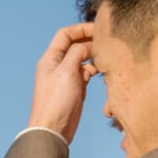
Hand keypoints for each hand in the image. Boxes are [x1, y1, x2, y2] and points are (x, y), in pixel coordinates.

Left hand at [27, 22, 96, 142]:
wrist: (53, 129)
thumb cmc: (56, 101)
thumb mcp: (66, 71)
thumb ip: (77, 52)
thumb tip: (88, 45)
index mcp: (51, 58)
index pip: (65, 34)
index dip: (81, 28)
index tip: (99, 28)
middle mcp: (58, 65)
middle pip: (75, 44)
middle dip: (90, 40)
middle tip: (107, 40)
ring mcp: (67, 76)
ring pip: (83, 58)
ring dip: (94, 55)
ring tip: (107, 55)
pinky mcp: (75, 87)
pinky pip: (86, 72)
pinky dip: (94, 69)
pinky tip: (102, 71)